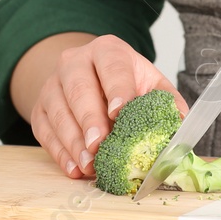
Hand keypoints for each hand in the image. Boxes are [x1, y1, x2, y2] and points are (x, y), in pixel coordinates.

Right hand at [10, 33, 186, 178]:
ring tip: (89, 163)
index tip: (119, 112)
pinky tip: (74, 168)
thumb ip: (166, 101)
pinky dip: (59, 152)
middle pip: (78, 88)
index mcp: (107, 51)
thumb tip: (180, 121)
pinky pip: (45, 130)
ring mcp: (53, 84)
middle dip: (89, 119)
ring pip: (58, 111)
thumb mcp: (149, 83)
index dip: (116, 88)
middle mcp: (75, 62)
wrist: (86, 77)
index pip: (111, 66)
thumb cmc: (123, 82)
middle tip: (100, 145)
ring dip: (73, 141)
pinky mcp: (40, 107)